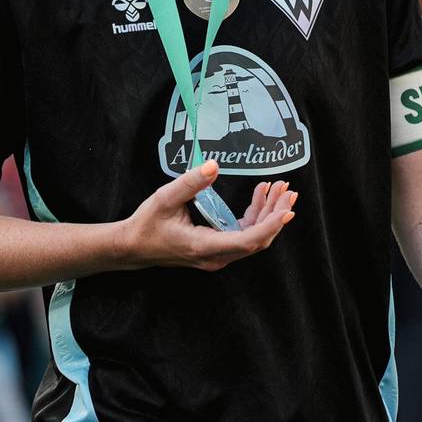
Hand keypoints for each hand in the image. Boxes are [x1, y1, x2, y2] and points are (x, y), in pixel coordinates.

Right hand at [118, 160, 296, 271]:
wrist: (133, 246)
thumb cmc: (148, 224)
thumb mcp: (165, 198)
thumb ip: (191, 183)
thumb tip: (214, 165)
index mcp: (204, 246)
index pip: (247, 240)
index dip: (270, 226)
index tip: (286, 211)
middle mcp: (216, 256)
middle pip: (257, 239)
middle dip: (275, 214)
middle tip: (288, 190)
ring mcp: (218, 254)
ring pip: (253, 237)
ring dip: (268, 214)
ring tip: (279, 189)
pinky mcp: (217, 248)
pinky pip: (244, 234)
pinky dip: (256, 216)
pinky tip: (260, 195)